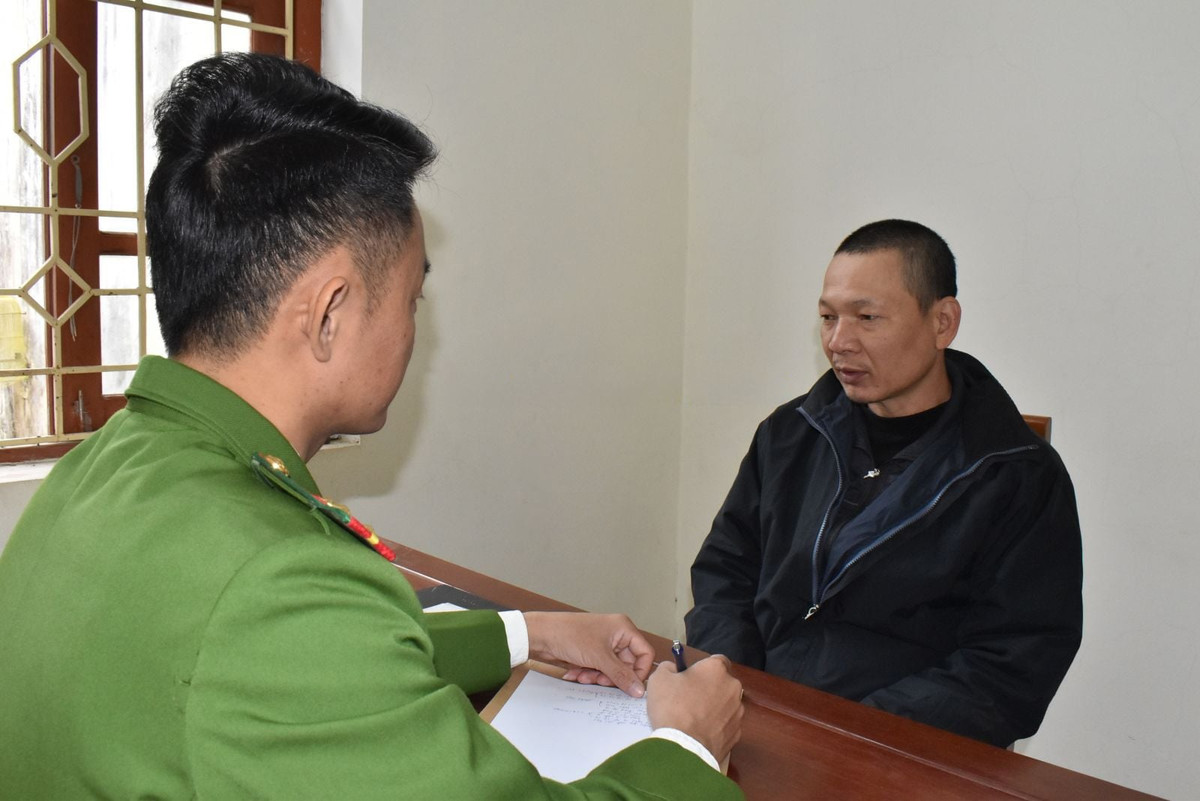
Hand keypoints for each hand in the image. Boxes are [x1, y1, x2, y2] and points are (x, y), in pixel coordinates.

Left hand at [523, 612, 654, 696]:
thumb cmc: (569, 635)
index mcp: (623, 628)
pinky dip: (589, 674)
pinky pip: (598, 669)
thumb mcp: (599, 658)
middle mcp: (616, 635)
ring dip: (598, 677)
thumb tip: (639, 690)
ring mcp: (603, 644)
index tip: (630, 685)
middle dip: (612, 676)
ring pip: (611, 670)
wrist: (541, 636)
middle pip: (627, 664)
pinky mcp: (591, 652)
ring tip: (584, 676)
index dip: (639, 671)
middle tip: (600, 681)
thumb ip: (621, 675)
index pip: (644, 653)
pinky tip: (576, 673)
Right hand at [646, 655, 743, 765]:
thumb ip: (668, 667)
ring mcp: (737, 712)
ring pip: (725, 704)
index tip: (690, 676)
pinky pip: (725, 724)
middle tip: (688, 697)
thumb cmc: (672, 708)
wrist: (684, 748)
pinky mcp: (737, 733)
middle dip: (708, 687)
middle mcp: (732, 687)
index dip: (702, 667)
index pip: (716, 660)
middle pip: (722, 682)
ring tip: (693, 718)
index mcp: (716, 669)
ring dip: (713, 707)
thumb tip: (673, 668)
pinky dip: (715, 726)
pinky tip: (700, 732)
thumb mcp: (659, 679)